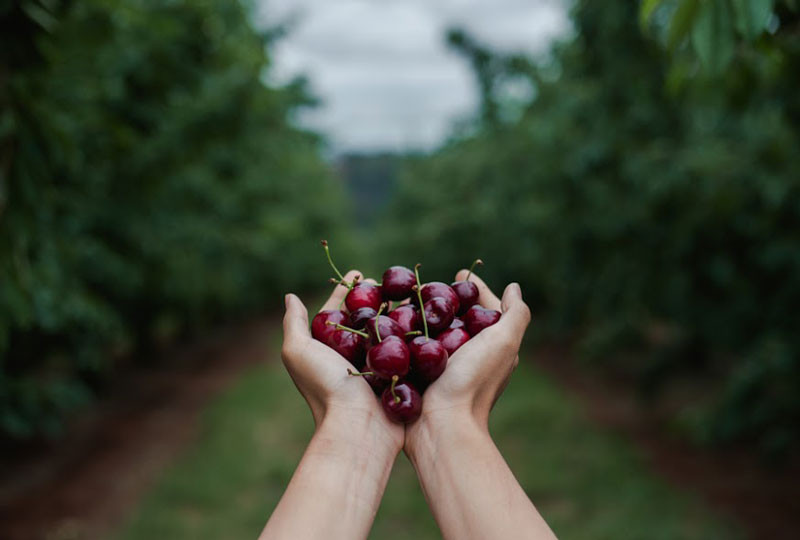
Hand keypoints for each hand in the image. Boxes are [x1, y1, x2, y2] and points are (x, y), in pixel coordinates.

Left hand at [281, 270, 403, 454]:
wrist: (359, 428)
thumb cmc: (326, 388)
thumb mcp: (299, 352)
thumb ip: (294, 324)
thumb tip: (290, 297)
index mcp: (327, 350)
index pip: (336, 312)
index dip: (346, 291)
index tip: (360, 273)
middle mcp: (350, 358)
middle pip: (363, 320)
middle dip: (374, 299)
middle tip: (388, 282)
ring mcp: (375, 369)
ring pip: (386, 333)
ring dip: (396, 313)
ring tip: (409, 294)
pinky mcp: (397, 378)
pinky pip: (406, 350)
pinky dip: (413, 334)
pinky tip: (423, 319)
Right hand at [406, 272, 530, 455]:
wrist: (440, 427)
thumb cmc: (473, 383)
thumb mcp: (502, 344)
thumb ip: (515, 314)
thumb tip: (514, 288)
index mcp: (491, 347)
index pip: (484, 309)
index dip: (474, 290)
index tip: (457, 275)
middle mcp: (469, 357)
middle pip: (456, 319)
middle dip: (443, 300)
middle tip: (424, 286)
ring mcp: (442, 369)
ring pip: (431, 332)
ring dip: (419, 316)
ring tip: (404, 299)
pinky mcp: (418, 378)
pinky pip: (411, 349)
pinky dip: (403, 335)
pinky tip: (391, 324)